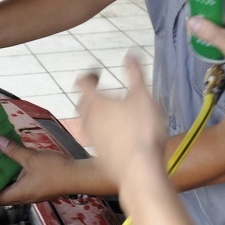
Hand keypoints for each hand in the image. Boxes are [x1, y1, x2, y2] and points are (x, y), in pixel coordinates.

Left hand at [0, 137, 83, 204]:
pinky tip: (13, 165)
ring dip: (3, 181)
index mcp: (18, 194)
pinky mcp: (39, 188)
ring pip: (12, 190)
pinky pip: (22, 185)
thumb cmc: (56, 170)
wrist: (78, 176)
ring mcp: (32, 193)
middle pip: (1, 196)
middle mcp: (24, 197)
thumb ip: (14, 151)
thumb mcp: (31, 158)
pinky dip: (14, 178)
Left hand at [76, 56, 168, 190]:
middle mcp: (89, 121)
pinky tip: (117, 137)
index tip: (98, 74)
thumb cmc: (143, 131)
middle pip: (81, 103)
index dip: (89, 76)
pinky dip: (103, 134)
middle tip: (103, 93)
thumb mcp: (143, 96)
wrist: (140, 170)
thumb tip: (130, 54)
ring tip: (111, 115)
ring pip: (87, 123)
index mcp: (96, 103)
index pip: (82, 83)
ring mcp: (92, 140)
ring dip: (95, 116)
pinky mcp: (100, 157)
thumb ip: (135, 73)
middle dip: (90, 96)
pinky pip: (96, 141)